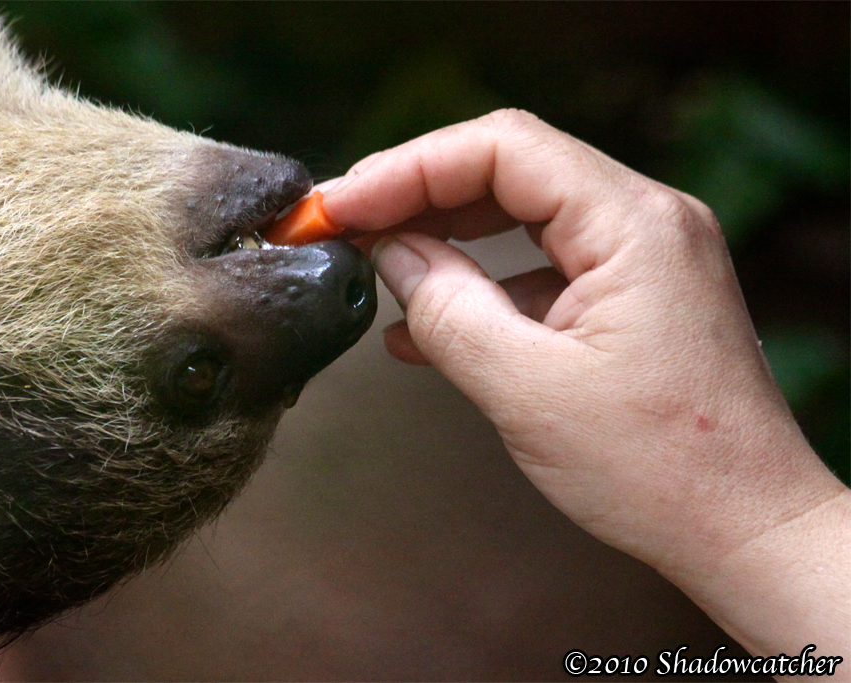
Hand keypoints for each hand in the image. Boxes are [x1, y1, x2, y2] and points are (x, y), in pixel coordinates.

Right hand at [323, 110, 850, 665]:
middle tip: (345, 224)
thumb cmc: (658, 469)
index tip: (342, 207)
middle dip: (418, 194)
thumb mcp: (526, 388)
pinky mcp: (633, 294)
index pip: (501, 149)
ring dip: (443, 235)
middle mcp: (646, 221)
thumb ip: (447, 308)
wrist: (746, 529)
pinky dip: (481, 283)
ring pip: (521, 213)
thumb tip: (388, 253)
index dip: (407, 169)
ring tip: (373, 263)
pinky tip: (425, 323)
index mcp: (633, 224)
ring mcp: (643, 256)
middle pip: (509, 169)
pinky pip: (542, 264)